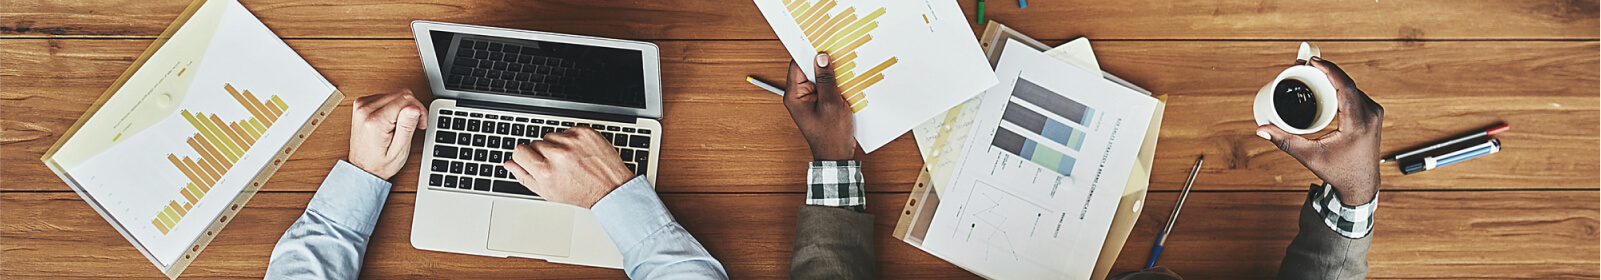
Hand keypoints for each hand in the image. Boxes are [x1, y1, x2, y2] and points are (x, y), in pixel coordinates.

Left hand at [349, 89, 426, 179]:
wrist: (362, 168)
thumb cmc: (379, 163)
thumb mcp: (399, 151)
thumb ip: (406, 127)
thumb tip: (414, 107)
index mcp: (375, 121)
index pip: (406, 99)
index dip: (419, 110)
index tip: (420, 124)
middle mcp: (365, 110)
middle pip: (401, 95)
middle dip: (412, 108)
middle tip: (414, 125)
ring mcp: (361, 105)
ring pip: (395, 95)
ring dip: (403, 108)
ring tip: (402, 125)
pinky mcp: (362, 104)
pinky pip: (386, 97)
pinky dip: (393, 107)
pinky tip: (393, 121)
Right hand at [503, 127, 635, 208]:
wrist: (611, 187)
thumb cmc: (581, 193)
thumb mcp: (548, 192)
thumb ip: (525, 177)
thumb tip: (509, 164)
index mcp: (546, 172)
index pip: (519, 151)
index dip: (524, 157)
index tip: (532, 160)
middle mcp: (559, 155)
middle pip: (534, 143)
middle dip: (542, 153)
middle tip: (556, 166)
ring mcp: (573, 141)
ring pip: (550, 136)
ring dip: (556, 145)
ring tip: (569, 160)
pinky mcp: (585, 133)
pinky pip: (567, 131)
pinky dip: (570, 140)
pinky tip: (578, 153)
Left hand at [783, 53, 856, 160]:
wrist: (837, 156)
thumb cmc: (831, 135)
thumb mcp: (831, 104)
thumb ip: (826, 79)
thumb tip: (821, 58)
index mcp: (794, 95)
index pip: (798, 65)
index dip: (810, 53)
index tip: (823, 43)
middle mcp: (799, 96)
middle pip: (809, 70)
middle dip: (824, 63)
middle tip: (838, 54)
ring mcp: (810, 100)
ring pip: (820, 78)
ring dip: (832, 74)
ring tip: (845, 69)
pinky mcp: (820, 103)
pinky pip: (826, 88)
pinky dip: (836, 84)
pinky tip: (847, 82)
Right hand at [1257, 57, 1384, 204]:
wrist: (1362, 184)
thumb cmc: (1339, 172)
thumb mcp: (1310, 157)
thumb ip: (1285, 142)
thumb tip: (1261, 130)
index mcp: (1358, 123)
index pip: (1346, 87)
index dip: (1329, 70)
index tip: (1313, 61)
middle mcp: (1370, 115)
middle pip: (1347, 83)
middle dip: (1326, 71)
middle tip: (1306, 65)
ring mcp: (1374, 113)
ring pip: (1352, 87)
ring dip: (1334, 78)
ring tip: (1313, 72)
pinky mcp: (1373, 114)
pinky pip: (1356, 93)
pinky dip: (1341, 86)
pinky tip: (1328, 83)